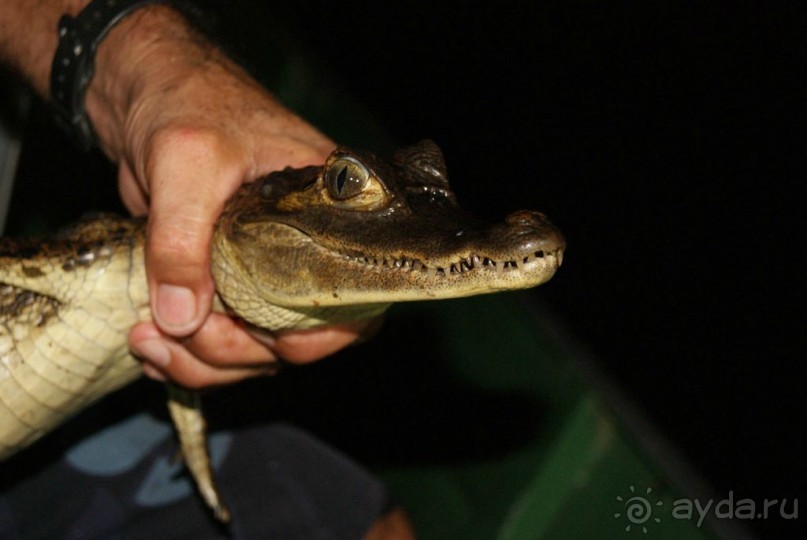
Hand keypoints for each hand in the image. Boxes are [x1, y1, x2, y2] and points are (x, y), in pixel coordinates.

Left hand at [84, 6, 369, 386]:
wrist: (146, 95)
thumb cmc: (190, 103)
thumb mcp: (189, 161)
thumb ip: (182, 237)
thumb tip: (181, 318)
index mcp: (332, 215)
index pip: (356, 298)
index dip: (325, 335)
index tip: (274, 341)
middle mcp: (307, 251)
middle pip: (299, 338)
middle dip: (239, 351)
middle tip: (181, 331)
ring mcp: (265, 271)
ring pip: (255, 348)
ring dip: (204, 361)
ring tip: (148, 342)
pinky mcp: (225, 282)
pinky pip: (219, 337)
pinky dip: (186, 354)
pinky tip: (152, 348)